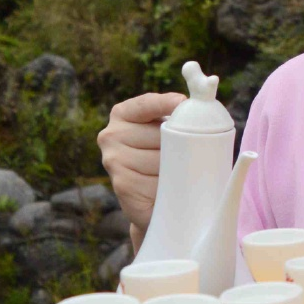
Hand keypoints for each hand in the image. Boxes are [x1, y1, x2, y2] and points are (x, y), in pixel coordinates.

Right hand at [97, 92, 183, 248]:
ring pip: (161, 159)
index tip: (182, 102)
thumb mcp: (168, 132)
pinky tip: (167, 189)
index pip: (146, 104)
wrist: (156, 201)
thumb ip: (175, 118)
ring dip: (177, 169)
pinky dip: (170, 186)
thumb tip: (192, 110)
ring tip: (175, 175)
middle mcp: (111, 135)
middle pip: (161, 134)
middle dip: (181, 146)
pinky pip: (157, 181)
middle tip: (188, 156)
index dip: (166, 103)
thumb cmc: (167, 159)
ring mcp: (113, 160)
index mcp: (123, 114)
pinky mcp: (122, 184)